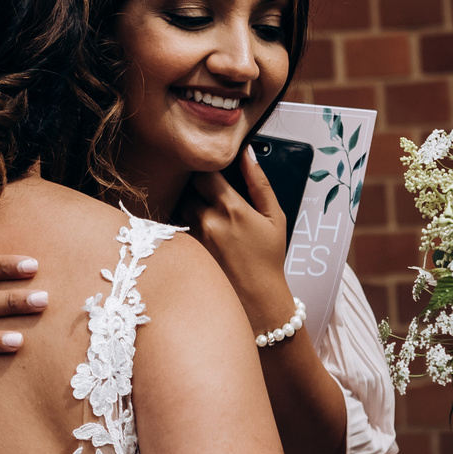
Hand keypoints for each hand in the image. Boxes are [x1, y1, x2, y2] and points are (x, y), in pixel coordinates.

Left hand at [184, 152, 295, 333]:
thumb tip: (248, 153)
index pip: (203, 173)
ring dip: (190, 211)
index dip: (207, 172)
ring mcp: (194, 239)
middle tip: (210, 200)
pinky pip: (178, 231)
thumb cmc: (268, 259)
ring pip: (181, 210)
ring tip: (209, 222)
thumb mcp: (275, 217)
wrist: (257, 300)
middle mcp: (208, 221)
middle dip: (197, 192)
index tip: (214, 178)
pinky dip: (186, 230)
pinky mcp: (186, 254)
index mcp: (231, 208)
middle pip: (187, 190)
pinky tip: (203, 239)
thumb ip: (260, 182)